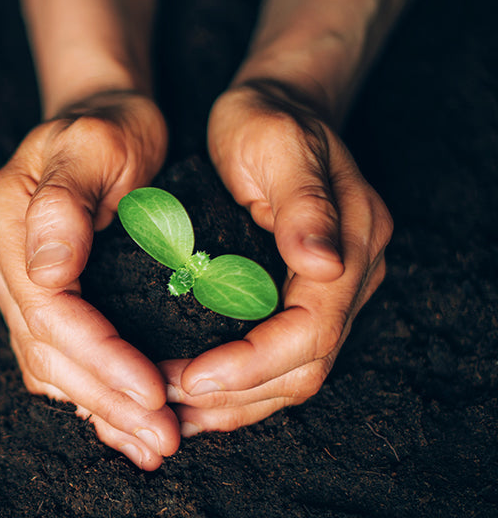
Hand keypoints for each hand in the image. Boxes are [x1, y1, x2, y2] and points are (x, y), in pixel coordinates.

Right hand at [0, 91, 178, 468]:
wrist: (100, 117)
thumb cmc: (110, 124)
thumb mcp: (97, 143)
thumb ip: (66, 204)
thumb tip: (48, 276)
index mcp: (3, 219)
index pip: (49, 310)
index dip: (101, 357)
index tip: (155, 391)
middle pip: (45, 349)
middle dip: (106, 399)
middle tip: (164, 438)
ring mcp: (8, 281)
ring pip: (46, 364)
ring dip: (100, 411)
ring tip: (151, 444)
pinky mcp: (31, 297)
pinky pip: (53, 358)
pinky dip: (90, 396)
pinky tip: (123, 426)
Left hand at [163, 79, 392, 434]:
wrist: (277, 104)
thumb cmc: (268, 118)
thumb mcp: (278, 145)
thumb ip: (304, 205)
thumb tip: (324, 267)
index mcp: (352, 247)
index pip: (309, 335)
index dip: (250, 366)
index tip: (191, 378)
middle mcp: (349, 280)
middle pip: (302, 370)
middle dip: (234, 396)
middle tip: (165, 402)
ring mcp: (329, 294)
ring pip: (290, 376)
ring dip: (232, 404)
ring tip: (170, 413)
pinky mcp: (300, 298)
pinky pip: (275, 360)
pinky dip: (234, 386)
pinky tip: (189, 394)